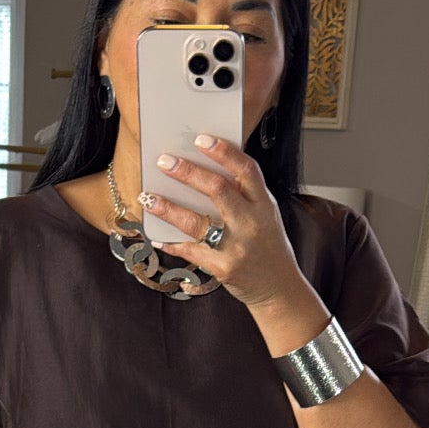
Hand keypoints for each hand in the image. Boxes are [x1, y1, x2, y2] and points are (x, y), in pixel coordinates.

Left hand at [139, 133, 306, 310]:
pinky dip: (171, 242)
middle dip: (187, 172)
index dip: (224, 151)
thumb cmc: (268, 248)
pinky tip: (156, 236)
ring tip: (148, 197)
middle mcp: (252, 223)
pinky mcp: (223, 268)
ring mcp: (237, 247)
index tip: (201, 138)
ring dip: (168, 207)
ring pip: (196, 222)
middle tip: (164, 161)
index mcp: (265, 204)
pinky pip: (190, 251)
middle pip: (218, 189)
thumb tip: (202, 171)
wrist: (279, 289)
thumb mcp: (266, 216)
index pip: (246, 170)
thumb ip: (244, 196)